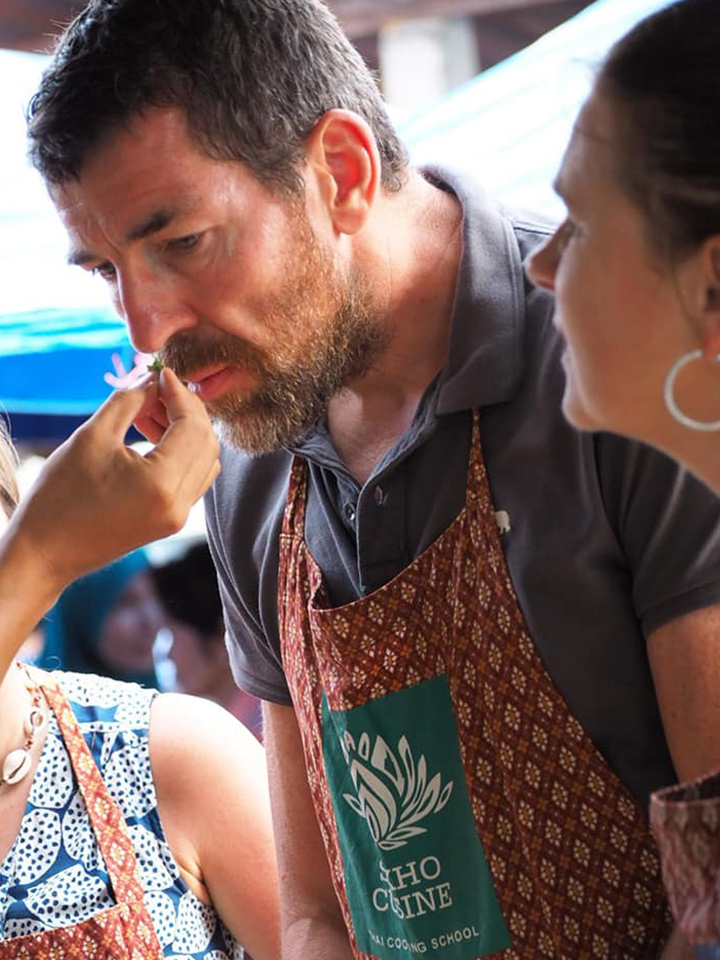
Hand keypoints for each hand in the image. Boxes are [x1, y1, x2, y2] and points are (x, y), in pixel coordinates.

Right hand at [6, 368, 219, 592]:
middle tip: (157, 389)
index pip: (193, 426)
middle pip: (206, 443)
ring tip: (150, 410)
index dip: (180, 394)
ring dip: (186, 430)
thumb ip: (129, 403)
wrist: (46, 551)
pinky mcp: (170, 521)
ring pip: (205, 461)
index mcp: (163, 485)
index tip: (161, 373)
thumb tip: (153, 385)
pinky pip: (193, 478)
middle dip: (187, 410)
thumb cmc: (60, 495)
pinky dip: (182, 452)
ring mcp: (178, 517)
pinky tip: (153, 435)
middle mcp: (179, 505)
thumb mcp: (92, 436)